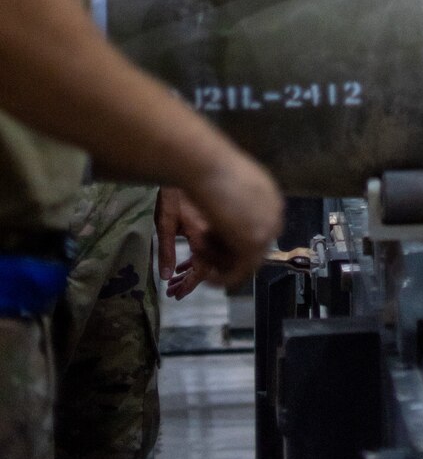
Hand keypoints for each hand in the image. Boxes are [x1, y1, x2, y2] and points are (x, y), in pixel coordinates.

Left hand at [155, 185, 213, 300]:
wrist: (189, 162)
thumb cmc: (172, 194)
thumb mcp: (164, 222)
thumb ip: (166, 250)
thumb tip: (166, 277)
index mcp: (203, 234)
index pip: (203, 269)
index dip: (191, 284)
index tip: (177, 295)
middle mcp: (217, 232)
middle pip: (212, 265)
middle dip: (192, 280)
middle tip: (173, 290)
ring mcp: (221, 226)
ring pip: (216, 255)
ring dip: (196, 269)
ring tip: (177, 278)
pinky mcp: (221, 219)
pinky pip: (218, 244)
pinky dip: (203, 256)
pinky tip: (187, 260)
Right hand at [178, 149, 282, 290]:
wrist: (207, 167)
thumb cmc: (212, 170)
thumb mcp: (232, 186)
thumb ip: (238, 204)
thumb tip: (231, 222)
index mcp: (272, 198)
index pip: (261, 229)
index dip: (237, 240)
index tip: (216, 245)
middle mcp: (276, 213)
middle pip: (257, 247)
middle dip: (232, 254)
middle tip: (208, 255)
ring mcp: (268, 229)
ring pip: (247, 261)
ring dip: (223, 265)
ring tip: (202, 256)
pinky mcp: (254, 245)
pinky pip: (240, 272)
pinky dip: (224, 279)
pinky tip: (208, 278)